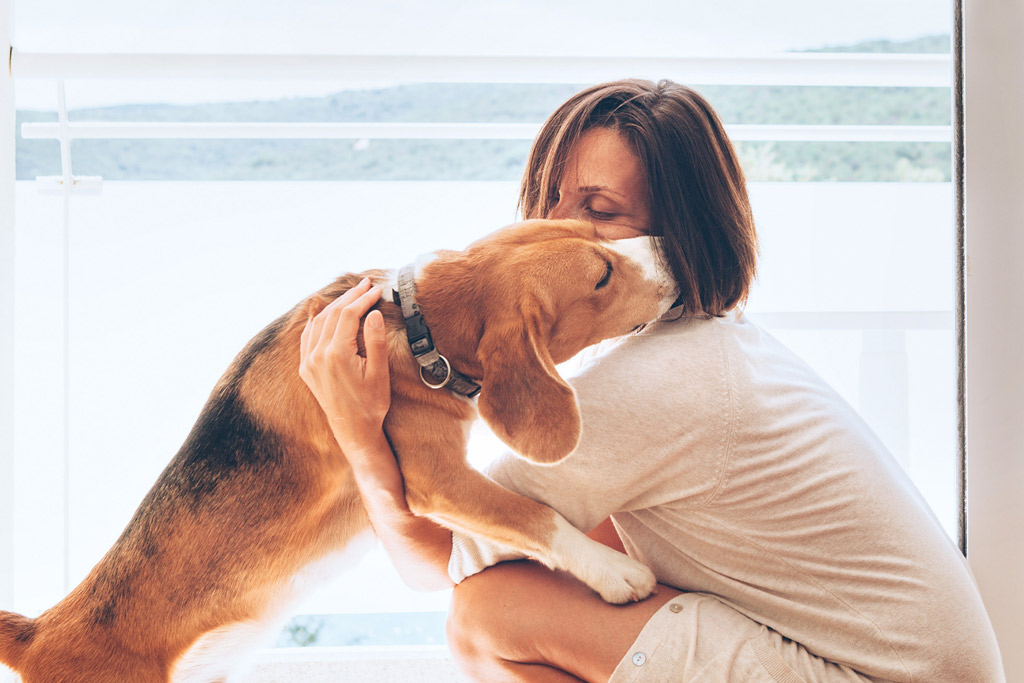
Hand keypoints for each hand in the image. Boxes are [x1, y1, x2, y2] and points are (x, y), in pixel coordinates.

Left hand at [299, 277, 390, 454]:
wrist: (354, 430)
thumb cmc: (371, 404)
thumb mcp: (379, 373)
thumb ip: (375, 341)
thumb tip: (373, 313)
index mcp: (336, 355)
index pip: (349, 315)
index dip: (363, 299)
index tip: (377, 290)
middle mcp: (317, 355)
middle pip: (332, 314)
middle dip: (350, 296)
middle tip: (366, 284)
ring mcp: (308, 362)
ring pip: (318, 322)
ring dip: (335, 305)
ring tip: (352, 295)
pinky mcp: (306, 368)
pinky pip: (308, 336)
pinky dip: (318, 320)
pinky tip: (326, 313)